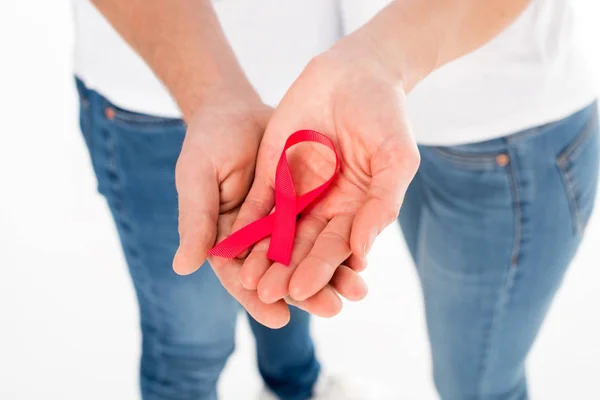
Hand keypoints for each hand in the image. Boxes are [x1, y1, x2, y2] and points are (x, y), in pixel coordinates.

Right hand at [173, 89, 366, 327]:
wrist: (235, 110)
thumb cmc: (207, 143)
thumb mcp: (197, 179)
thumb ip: (195, 221)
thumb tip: (183, 267)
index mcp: (228, 241)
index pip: (241, 278)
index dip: (257, 299)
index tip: (280, 319)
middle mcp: (258, 238)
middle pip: (281, 272)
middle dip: (307, 292)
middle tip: (333, 308)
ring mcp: (284, 221)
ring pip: (308, 252)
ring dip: (332, 271)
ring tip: (358, 288)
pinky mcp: (305, 202)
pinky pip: (325, 223)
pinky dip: (342, 238)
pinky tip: (362, 252)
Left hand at [234, 36, 419, 306]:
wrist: (355, 71)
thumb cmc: (386, 115)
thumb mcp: (396, 160)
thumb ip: (382, 205)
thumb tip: (362, 252)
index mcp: (357, 211)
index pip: (336, 248)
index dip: (320, 269)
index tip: (301, 290)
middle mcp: (327, 208)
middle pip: (304, 246)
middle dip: (286, 270)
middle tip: (267, 294)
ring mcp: (299, 192)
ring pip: (278, 231)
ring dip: (263, 255)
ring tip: (246, 278)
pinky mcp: (274, 174)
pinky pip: (260, 203)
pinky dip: (247, 223)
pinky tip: (232, 241)